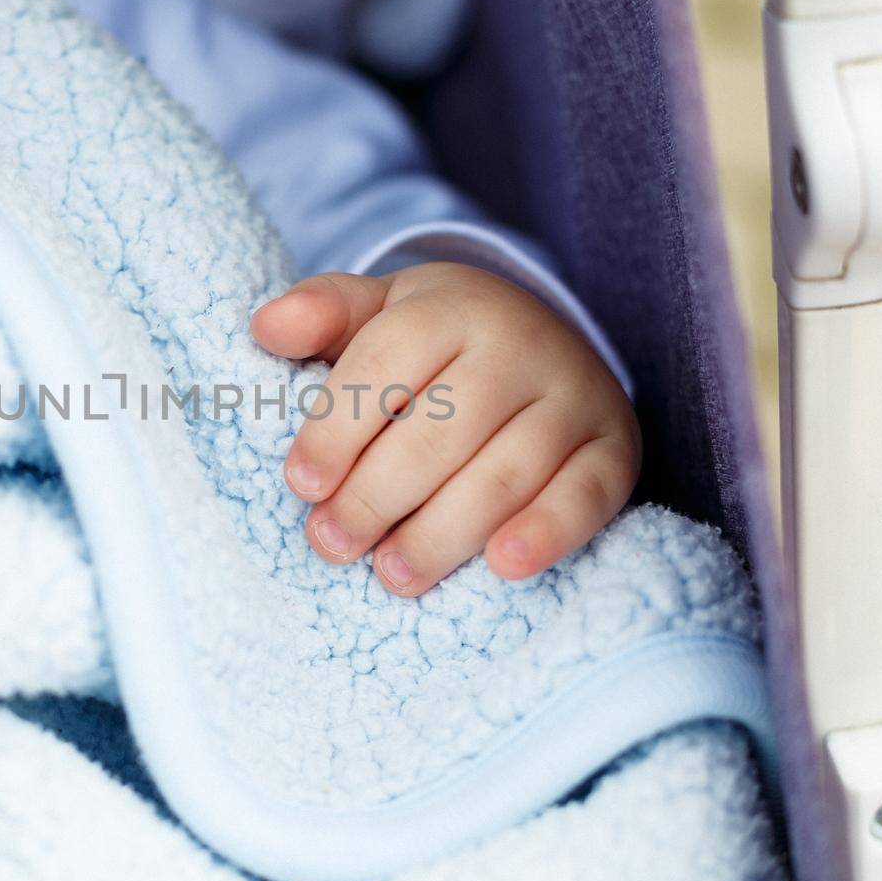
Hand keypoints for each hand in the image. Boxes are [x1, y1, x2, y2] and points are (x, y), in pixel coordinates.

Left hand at [250, 263, 639, 594]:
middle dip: (376, 495)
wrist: (545, 343)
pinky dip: (547, 533)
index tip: (301, 484)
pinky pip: (585, 497)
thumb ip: (324, 314)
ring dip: (441, 533)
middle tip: (331, 543)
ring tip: (391, 574)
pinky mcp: (614, 451)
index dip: (337, 428)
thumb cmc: (437, 343)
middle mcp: (521, 344)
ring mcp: (575, 398)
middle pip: (442, 431)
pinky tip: (502, 567)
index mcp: (451, 306)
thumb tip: (267, 327)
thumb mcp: (379, 312)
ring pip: (504, 473)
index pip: (388, 362)